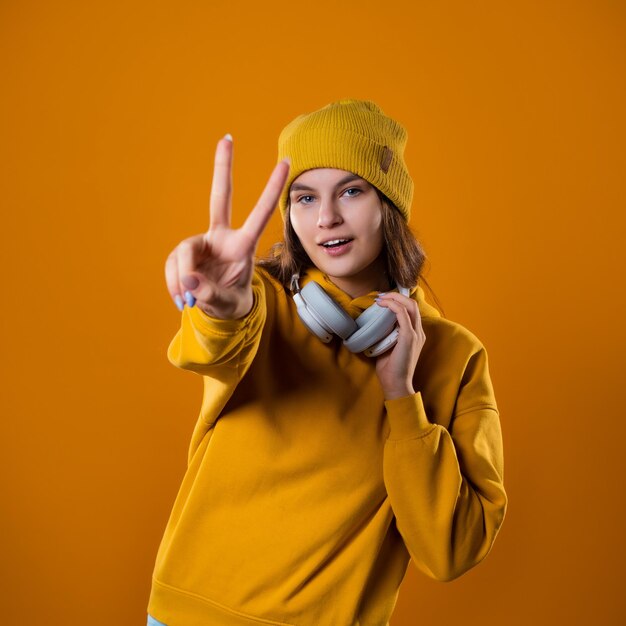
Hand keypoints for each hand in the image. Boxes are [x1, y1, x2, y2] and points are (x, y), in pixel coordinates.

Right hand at [165, 136, 289, 318]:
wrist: (217, 310)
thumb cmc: (231, 302)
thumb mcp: (227, 303)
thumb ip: (212, 295)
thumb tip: (190, 282)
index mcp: (243, 247)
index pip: (259, 215)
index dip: (271, 190)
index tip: (286, 162)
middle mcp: (222, 238)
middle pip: (220, 198)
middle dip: (223, 169)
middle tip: (227, 139)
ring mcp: (202, 243)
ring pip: (183, 252)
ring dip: (180, 279)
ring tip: (187, 303)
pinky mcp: (184, 254)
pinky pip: (173, 266)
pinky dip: (173, 285)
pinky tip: (181, 299)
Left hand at [374, 292, 425, 399]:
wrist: (396, 384)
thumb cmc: (390, 369)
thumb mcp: (388, 346)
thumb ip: (387, 334)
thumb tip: (374, 324)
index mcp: (416, 334)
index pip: (411, 310)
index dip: (398, 301)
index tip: (383, 300)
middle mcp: (419, 332)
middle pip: (412, 304)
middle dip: (395, 296)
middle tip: (380, 296)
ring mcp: (416, 334)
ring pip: (410, 306)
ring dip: (394, 298)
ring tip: (380, 298)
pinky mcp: (410, 337)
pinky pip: (403, 314)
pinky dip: (393, 306)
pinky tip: (383, 305)